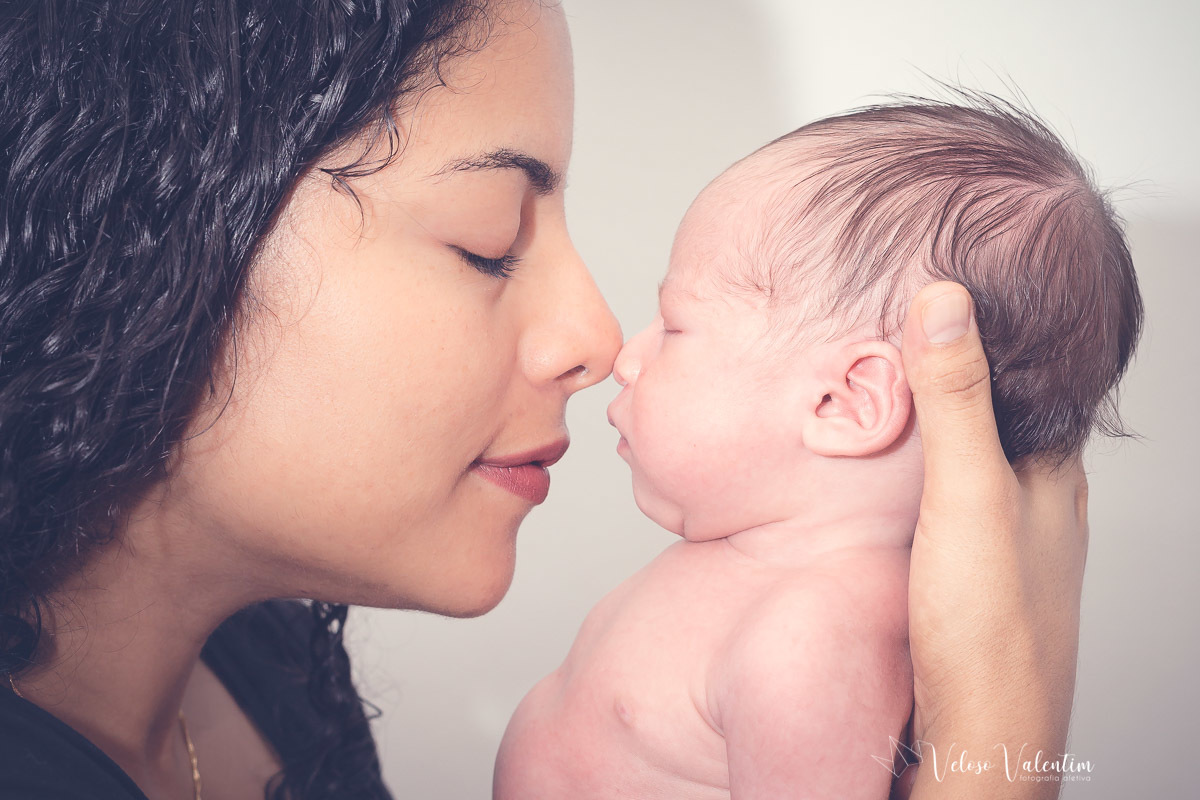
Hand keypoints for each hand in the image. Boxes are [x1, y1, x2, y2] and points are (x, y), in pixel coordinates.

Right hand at [889, 281, 1088, 799]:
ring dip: (942, 421)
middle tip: (908, 322)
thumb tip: (944, 298)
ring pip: (977, 456)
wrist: (979, 738)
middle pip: (1004, 410)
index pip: (1037, 372)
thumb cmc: (989, 630)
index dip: (1002, 323)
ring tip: (891, 381)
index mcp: (1051, 469)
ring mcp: (1006, 537)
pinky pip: (950, 496)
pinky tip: (890, 472)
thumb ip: (956, 401)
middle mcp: (1037, 499)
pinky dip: (923, 468)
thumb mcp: (968, 496)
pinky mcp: (969, 569)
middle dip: (963, 367)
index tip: (958, 276)